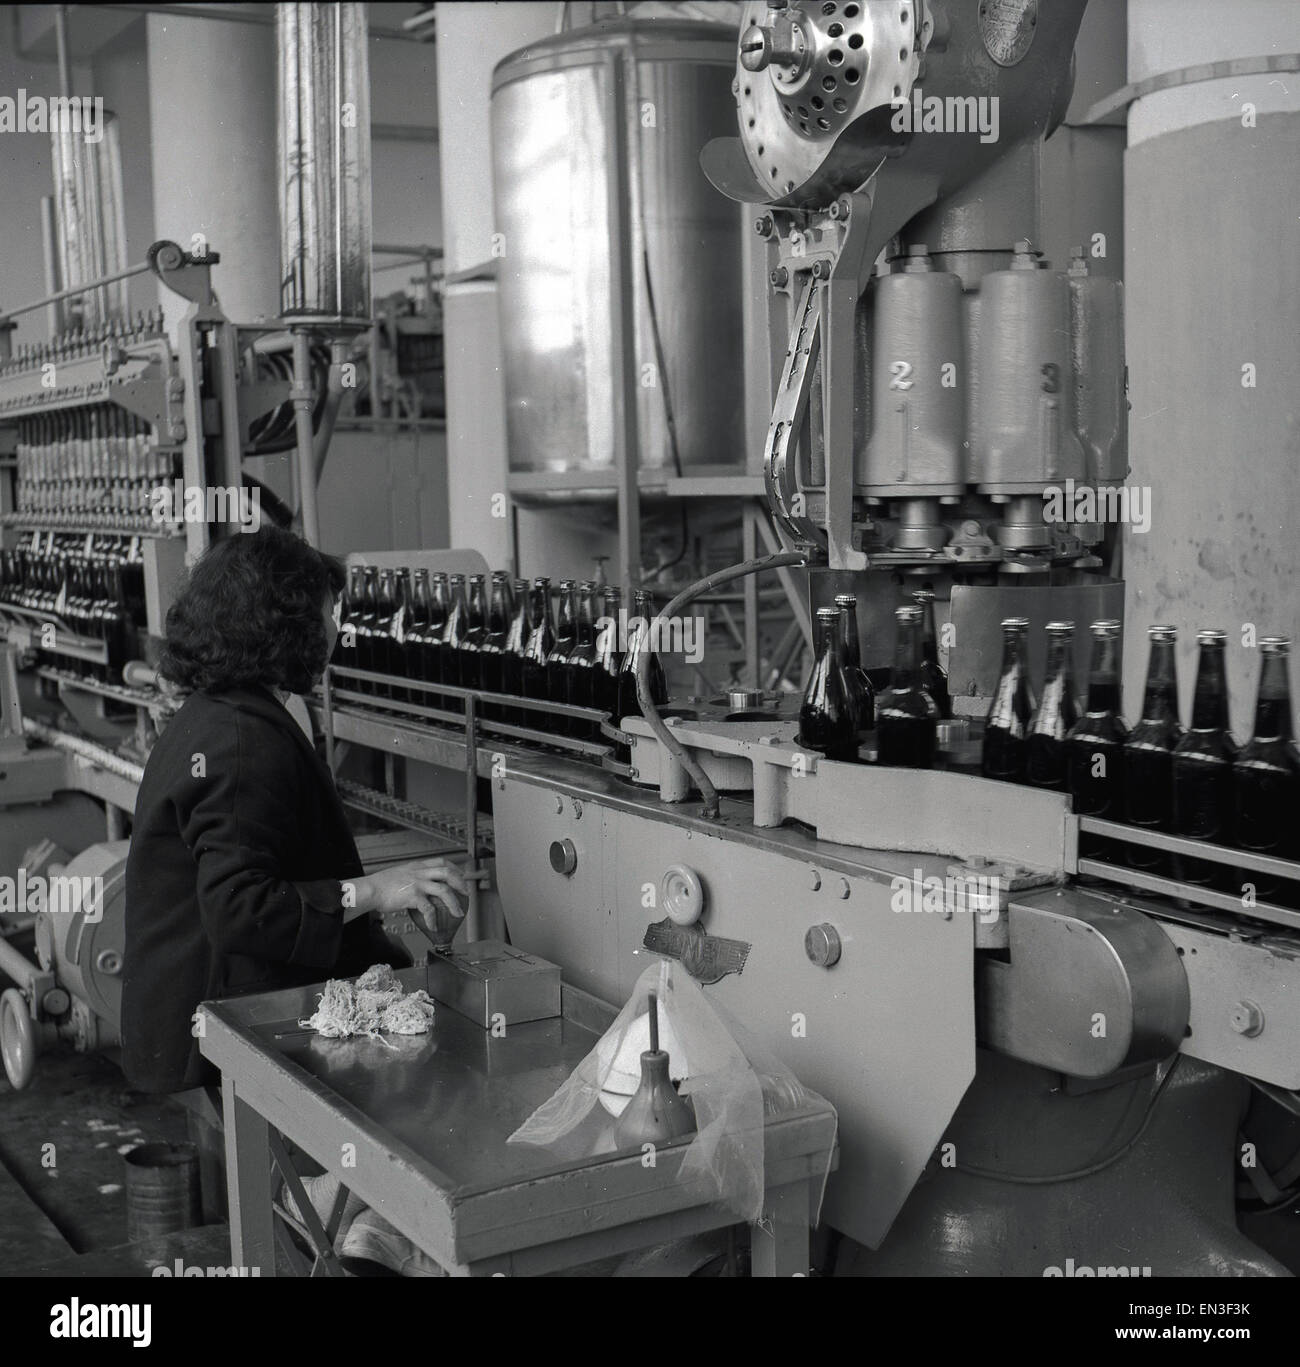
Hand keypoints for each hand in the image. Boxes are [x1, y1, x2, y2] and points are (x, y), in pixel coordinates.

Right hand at [347, 859, 468, 926]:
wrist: (369, 889)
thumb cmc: (380, 884)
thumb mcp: (400, 873)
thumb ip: (412, 876)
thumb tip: (419, 885)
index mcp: (417, 866)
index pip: (442, 862)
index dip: (455, 868)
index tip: (461, 875)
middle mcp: (420, 872)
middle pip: (448, 873)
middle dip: (460, 883)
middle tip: (466, 893)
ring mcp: (417, 883)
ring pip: (444, 891)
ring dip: (454, 903)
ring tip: (459, 913)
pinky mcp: (412, 896)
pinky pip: (428, 909)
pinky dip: (433, 919)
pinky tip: (433, 926)